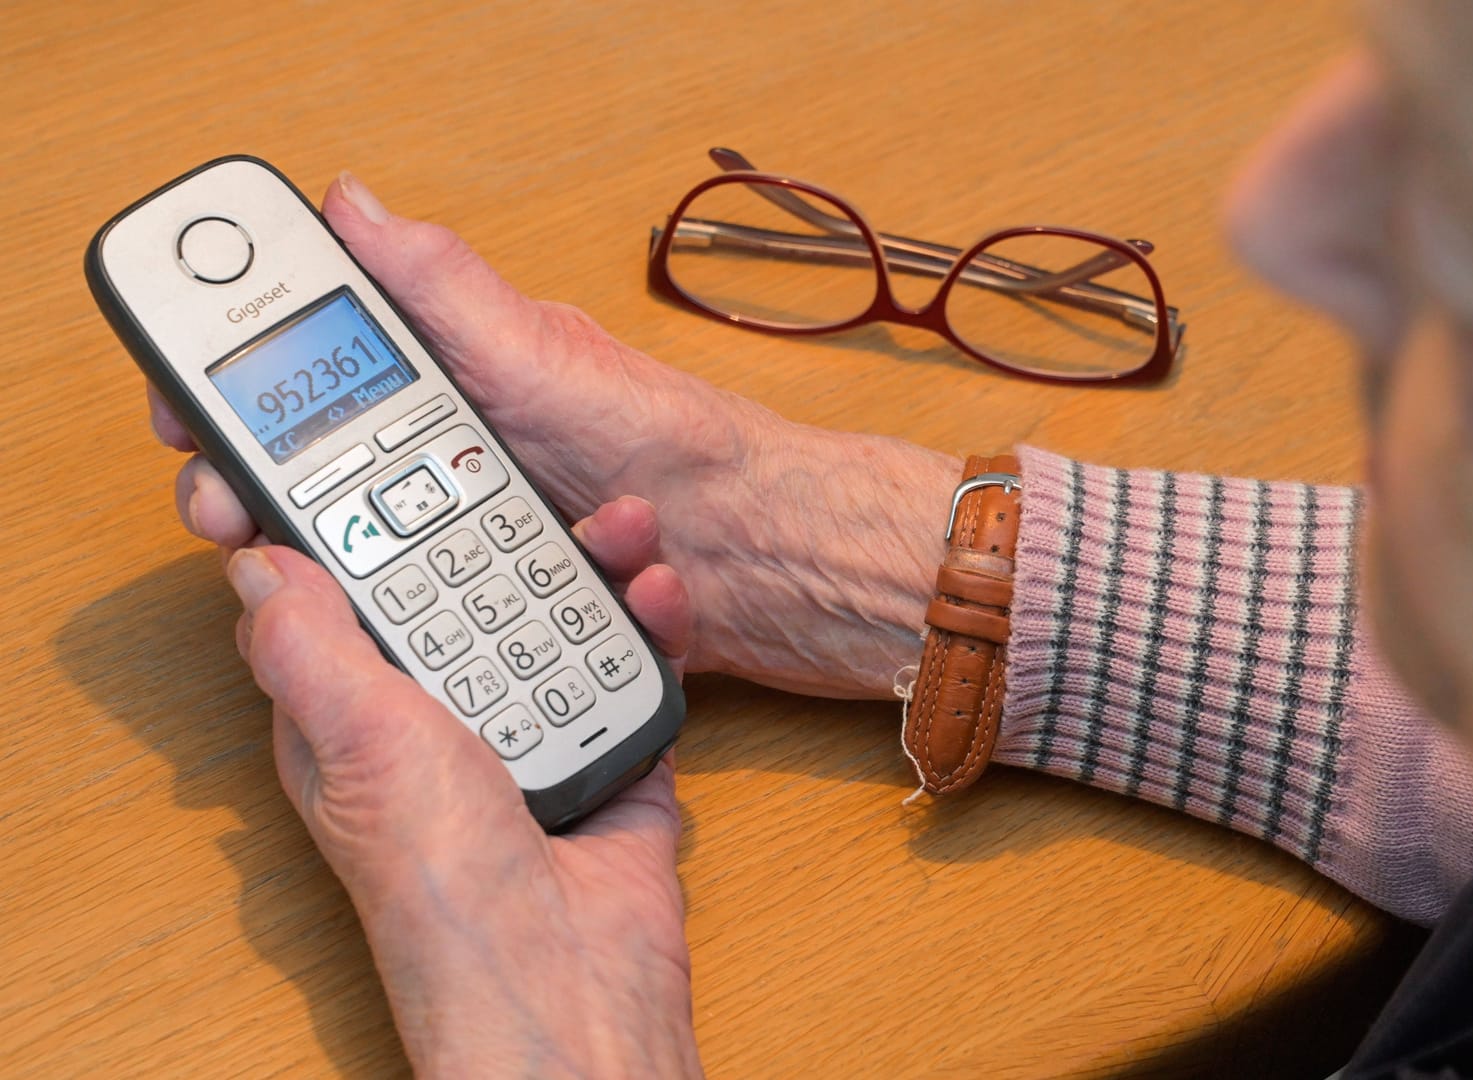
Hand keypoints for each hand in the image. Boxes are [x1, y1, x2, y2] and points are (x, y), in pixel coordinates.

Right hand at [158, 171, 957, 697]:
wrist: (770, 561)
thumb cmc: (674, 449)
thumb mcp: (540, 356)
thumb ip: (441, 290)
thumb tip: (352, 202)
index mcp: (457, 395)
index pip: (321, 390)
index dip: (247, 408)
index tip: (196, 433)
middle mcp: (466, 468)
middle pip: (332, 490)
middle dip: (289, 507)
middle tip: (254, 525)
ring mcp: (493, 545)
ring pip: (384, 570)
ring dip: (390, 580)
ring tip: (410, 581)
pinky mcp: (525, 613)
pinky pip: (468, 630)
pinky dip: (474, 627)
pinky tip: (504, 613)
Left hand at [226, 497, 702, 1076]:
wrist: (567, 971)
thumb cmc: (446, 884)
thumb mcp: (358, 740)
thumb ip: (308, 645)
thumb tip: (255, 562)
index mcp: (356, 713)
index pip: (356, 595)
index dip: (378, 525)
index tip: (413, 453)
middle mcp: (438, 719)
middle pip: (472, 588)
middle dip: (511, 530)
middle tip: (542, 480)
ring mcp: (526, 732)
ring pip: (557, 614)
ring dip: (591, 566)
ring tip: (623, 528)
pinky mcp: (604, 748)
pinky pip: (627, 664)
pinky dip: (649, 628)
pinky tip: (657, 596)